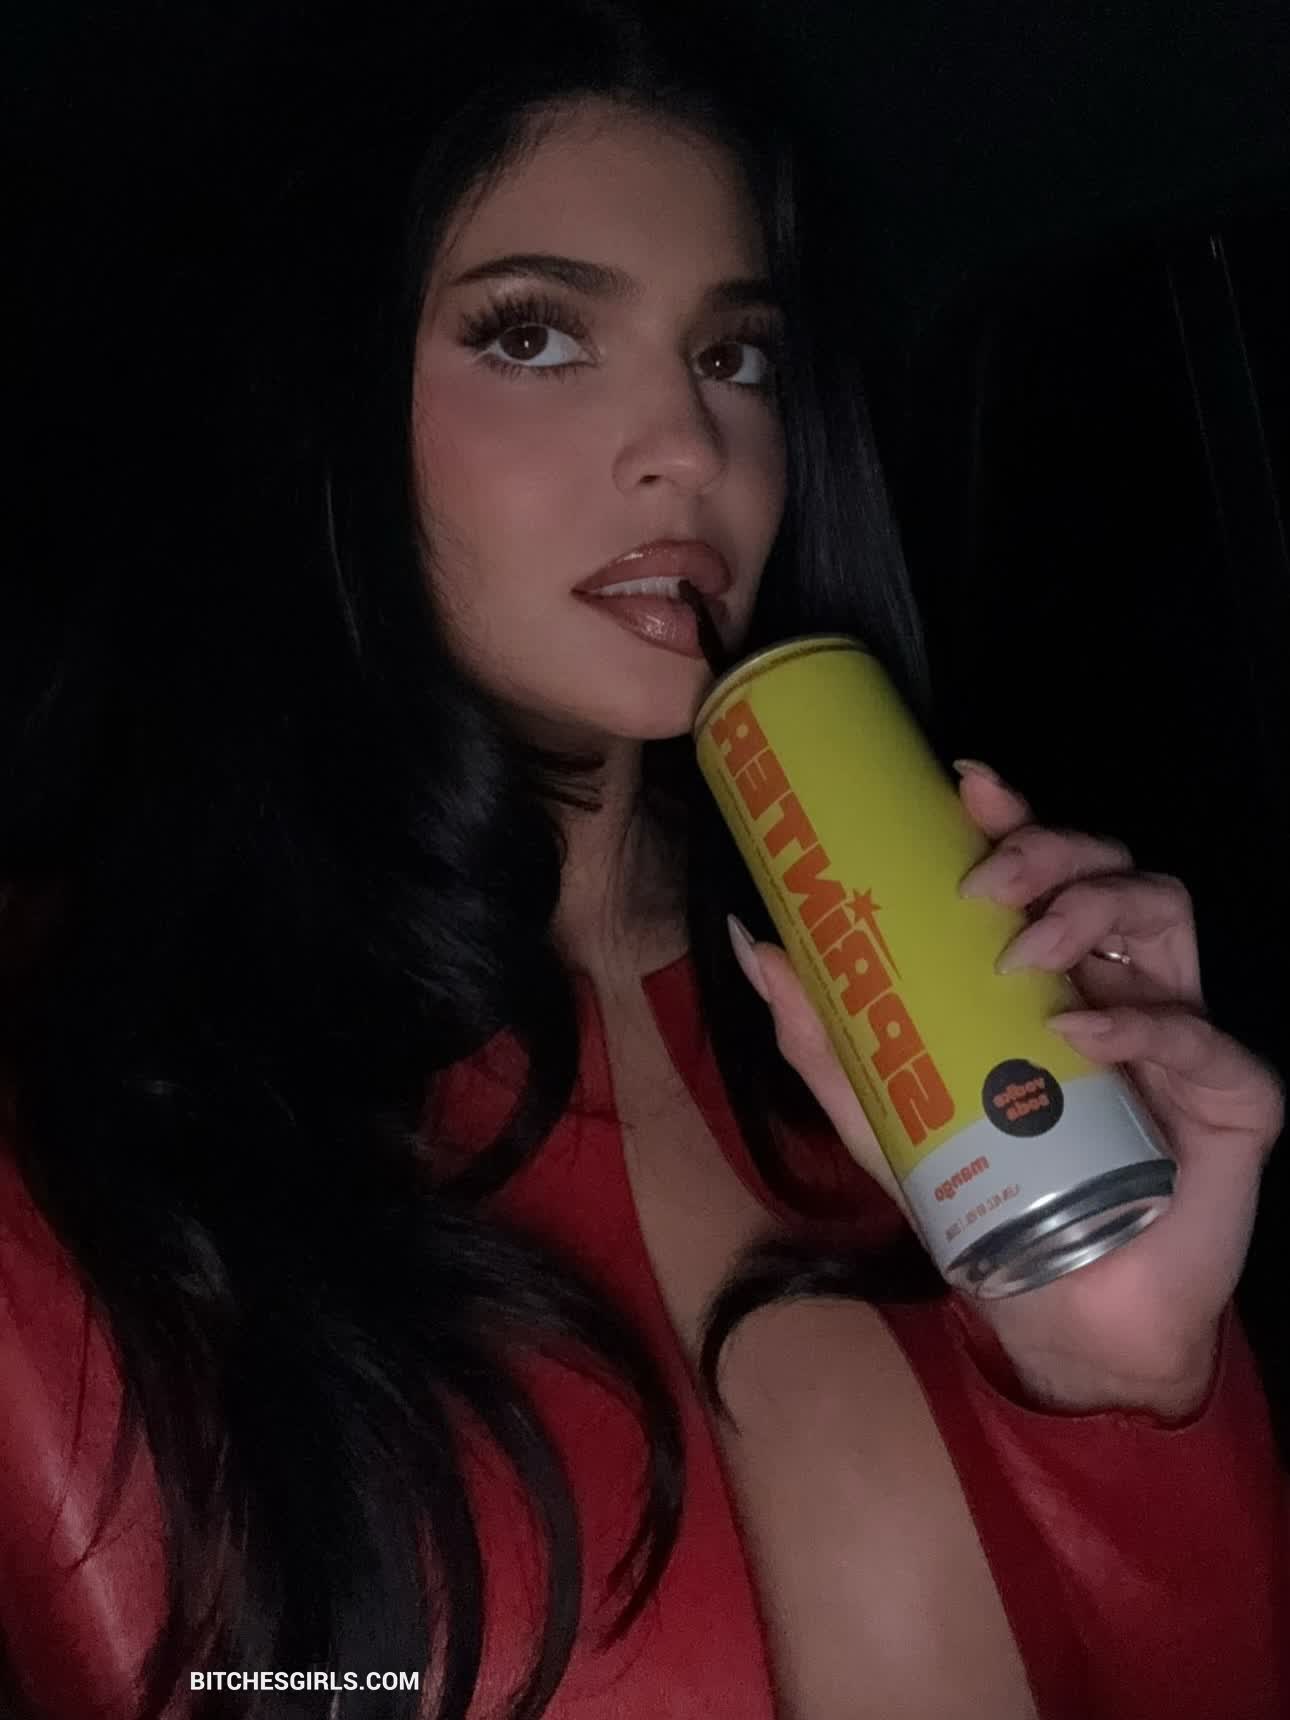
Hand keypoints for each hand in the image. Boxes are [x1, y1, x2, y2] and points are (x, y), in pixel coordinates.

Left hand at [728, 759, 1283, 1416]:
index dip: (1016, 814)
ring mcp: (1182, 1032)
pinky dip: (1147, 1024)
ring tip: (1027, 951)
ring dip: (1093, 909)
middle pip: (1109, 865)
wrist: (1060, 1315)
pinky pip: (1209, 1040)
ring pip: (1167, 912)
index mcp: (1051, 974)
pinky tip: (1085, 1034)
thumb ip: (822, 1034)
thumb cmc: (984, 1199)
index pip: (1044, 868)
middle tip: (983, 881)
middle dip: (1049, 849)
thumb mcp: (882, 1110)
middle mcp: (1120, 984)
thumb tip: (755, 942)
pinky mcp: (1231, 1101)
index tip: (964, 784)